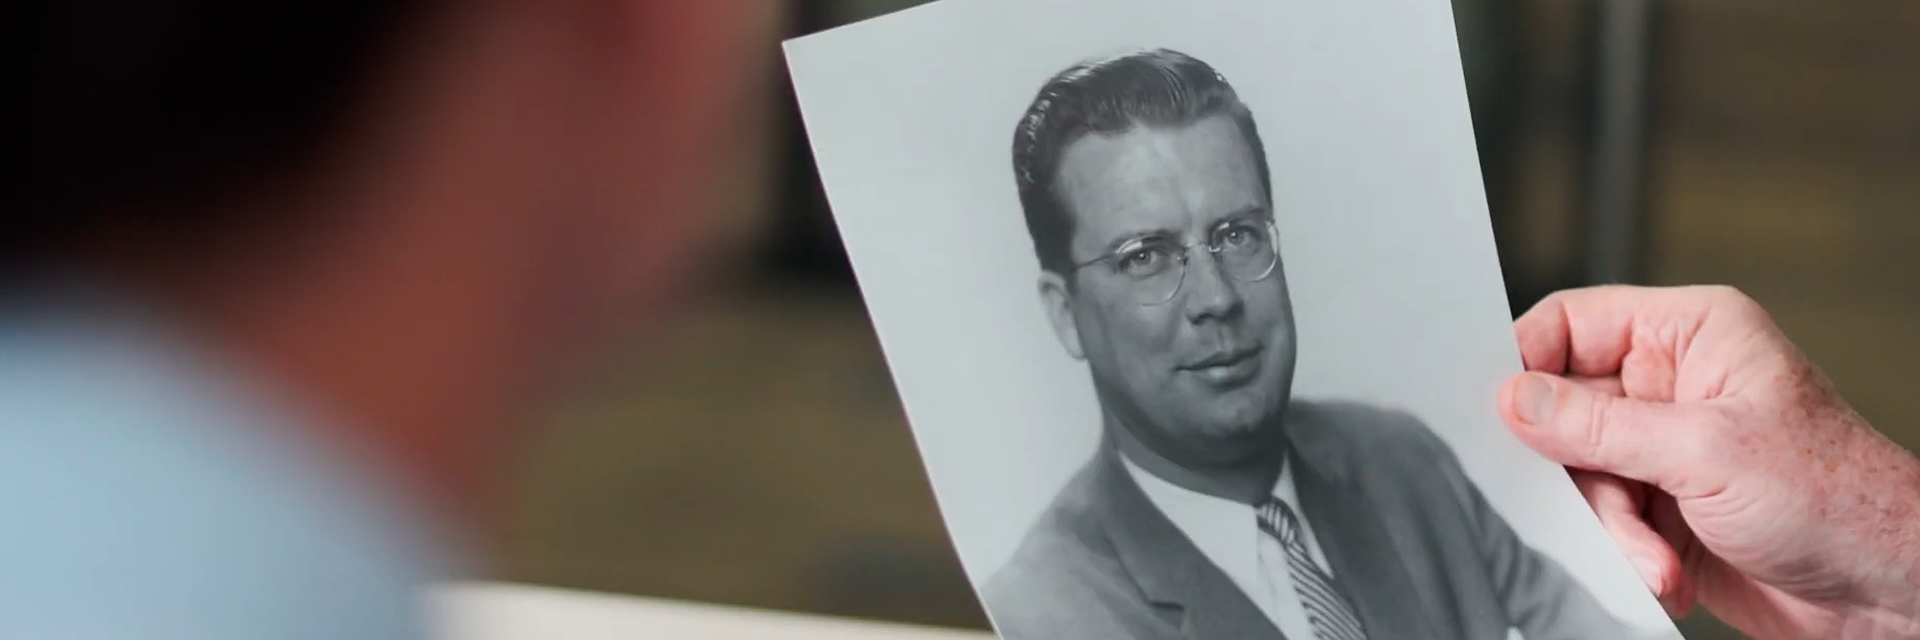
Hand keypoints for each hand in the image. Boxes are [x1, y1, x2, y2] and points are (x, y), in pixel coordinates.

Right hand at [1496, 285, 1919, 639]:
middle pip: (1563, 408)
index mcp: (1690, 334)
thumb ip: (1598, 425)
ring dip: (1610, 524)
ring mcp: (1663, 447)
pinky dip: (1622, 552)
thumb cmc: (1838, 498)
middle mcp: (1671, 384)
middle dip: (1581, 470)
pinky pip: (1599, 519)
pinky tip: (1664, 569)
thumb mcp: (1705, 450)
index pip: (1572, 323)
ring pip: (1578, 473)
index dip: (1528, 362)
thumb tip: (1516, 399)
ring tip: (1655, 555)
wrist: (1883, 591)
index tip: (1502, 410)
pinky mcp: (1660, 505)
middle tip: (1600, 501)